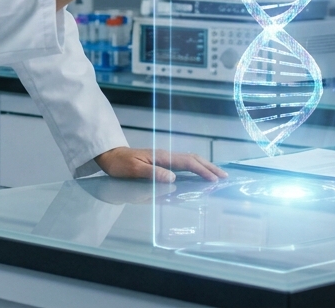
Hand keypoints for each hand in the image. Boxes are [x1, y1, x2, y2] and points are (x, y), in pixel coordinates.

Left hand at [93, 146, 227, 182]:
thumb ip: (153, 174)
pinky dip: (195, 167)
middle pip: (192, 159)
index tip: (215, 180)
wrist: (109, 155)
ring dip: (204, 166)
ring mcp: (164, 157)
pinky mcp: (161, 161)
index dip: (202, 171)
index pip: (187, 163)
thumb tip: (174, 178)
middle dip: (209, 167)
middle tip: (224, 177)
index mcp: (162, 157)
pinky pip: (182, 163)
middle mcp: (166, 155)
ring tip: (216, 175)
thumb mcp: (134, 170)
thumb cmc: (120, 164)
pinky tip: (198, 173)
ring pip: (189, 160)